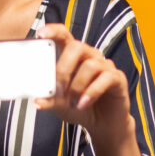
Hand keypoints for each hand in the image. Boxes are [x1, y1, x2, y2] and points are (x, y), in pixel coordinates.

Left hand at [34, 23, 135, 155]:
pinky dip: (91, 93)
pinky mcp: (117, 78)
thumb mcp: (60, 104)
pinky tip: (83, 104)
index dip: (53, 31)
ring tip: (73, 104)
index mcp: (72, 56)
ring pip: (90, 65)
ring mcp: (105, 65)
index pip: (63, 35)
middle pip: (77, 47)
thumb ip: (49, 99)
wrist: (102, 124)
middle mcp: (89, 56)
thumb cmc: (79, 107)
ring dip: (77, 87)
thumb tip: (37, 101)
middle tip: (57, 90)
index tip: (40, 35)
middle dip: (63, 69)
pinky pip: (105, 78)